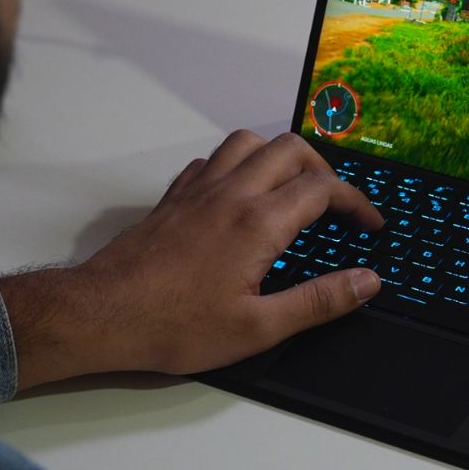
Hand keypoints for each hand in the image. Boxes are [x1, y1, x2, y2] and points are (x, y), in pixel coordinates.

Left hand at [0, 131, 383, 389]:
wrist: (99, 315)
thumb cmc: (175, 326)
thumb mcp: (258, 327)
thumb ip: (319, 301)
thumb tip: (367, 281)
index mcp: (258, 223)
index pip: (323, 189)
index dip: (356, 202)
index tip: (369, 224)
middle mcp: (232, 193)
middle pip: (291, 149)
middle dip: (323, 170)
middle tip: (335, 204)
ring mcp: (199, 189)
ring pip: (249, 142)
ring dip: (280, 156)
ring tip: (293, 187)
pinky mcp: (174, 196)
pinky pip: (213, 159)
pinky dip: (238, 165)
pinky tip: (241, 193)